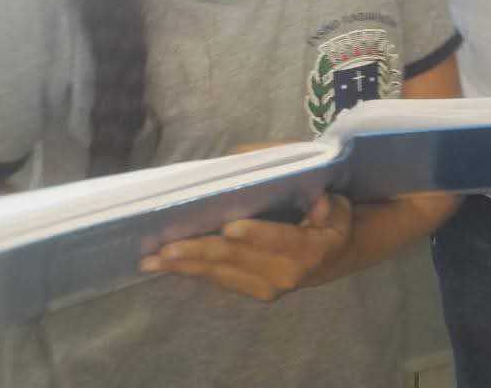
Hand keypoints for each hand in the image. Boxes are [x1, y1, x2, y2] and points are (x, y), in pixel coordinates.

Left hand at [140, 193, 352, 300]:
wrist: (335, 257)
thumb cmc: (331, 219)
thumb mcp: (337, 201)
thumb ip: (324, 198)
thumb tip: (315, 197)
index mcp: (309, 249)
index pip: (279, 240)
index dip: (254, 234)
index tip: (228, 227)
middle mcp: (285, 275)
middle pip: (238, 260)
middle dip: (200, 252)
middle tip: (166, 247)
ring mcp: (266, 288)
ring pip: (222, 274)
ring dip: (186, 266)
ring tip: (154, 260)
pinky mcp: (252, 292)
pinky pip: (219, 280)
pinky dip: (193, 272)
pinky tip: (168, 266)